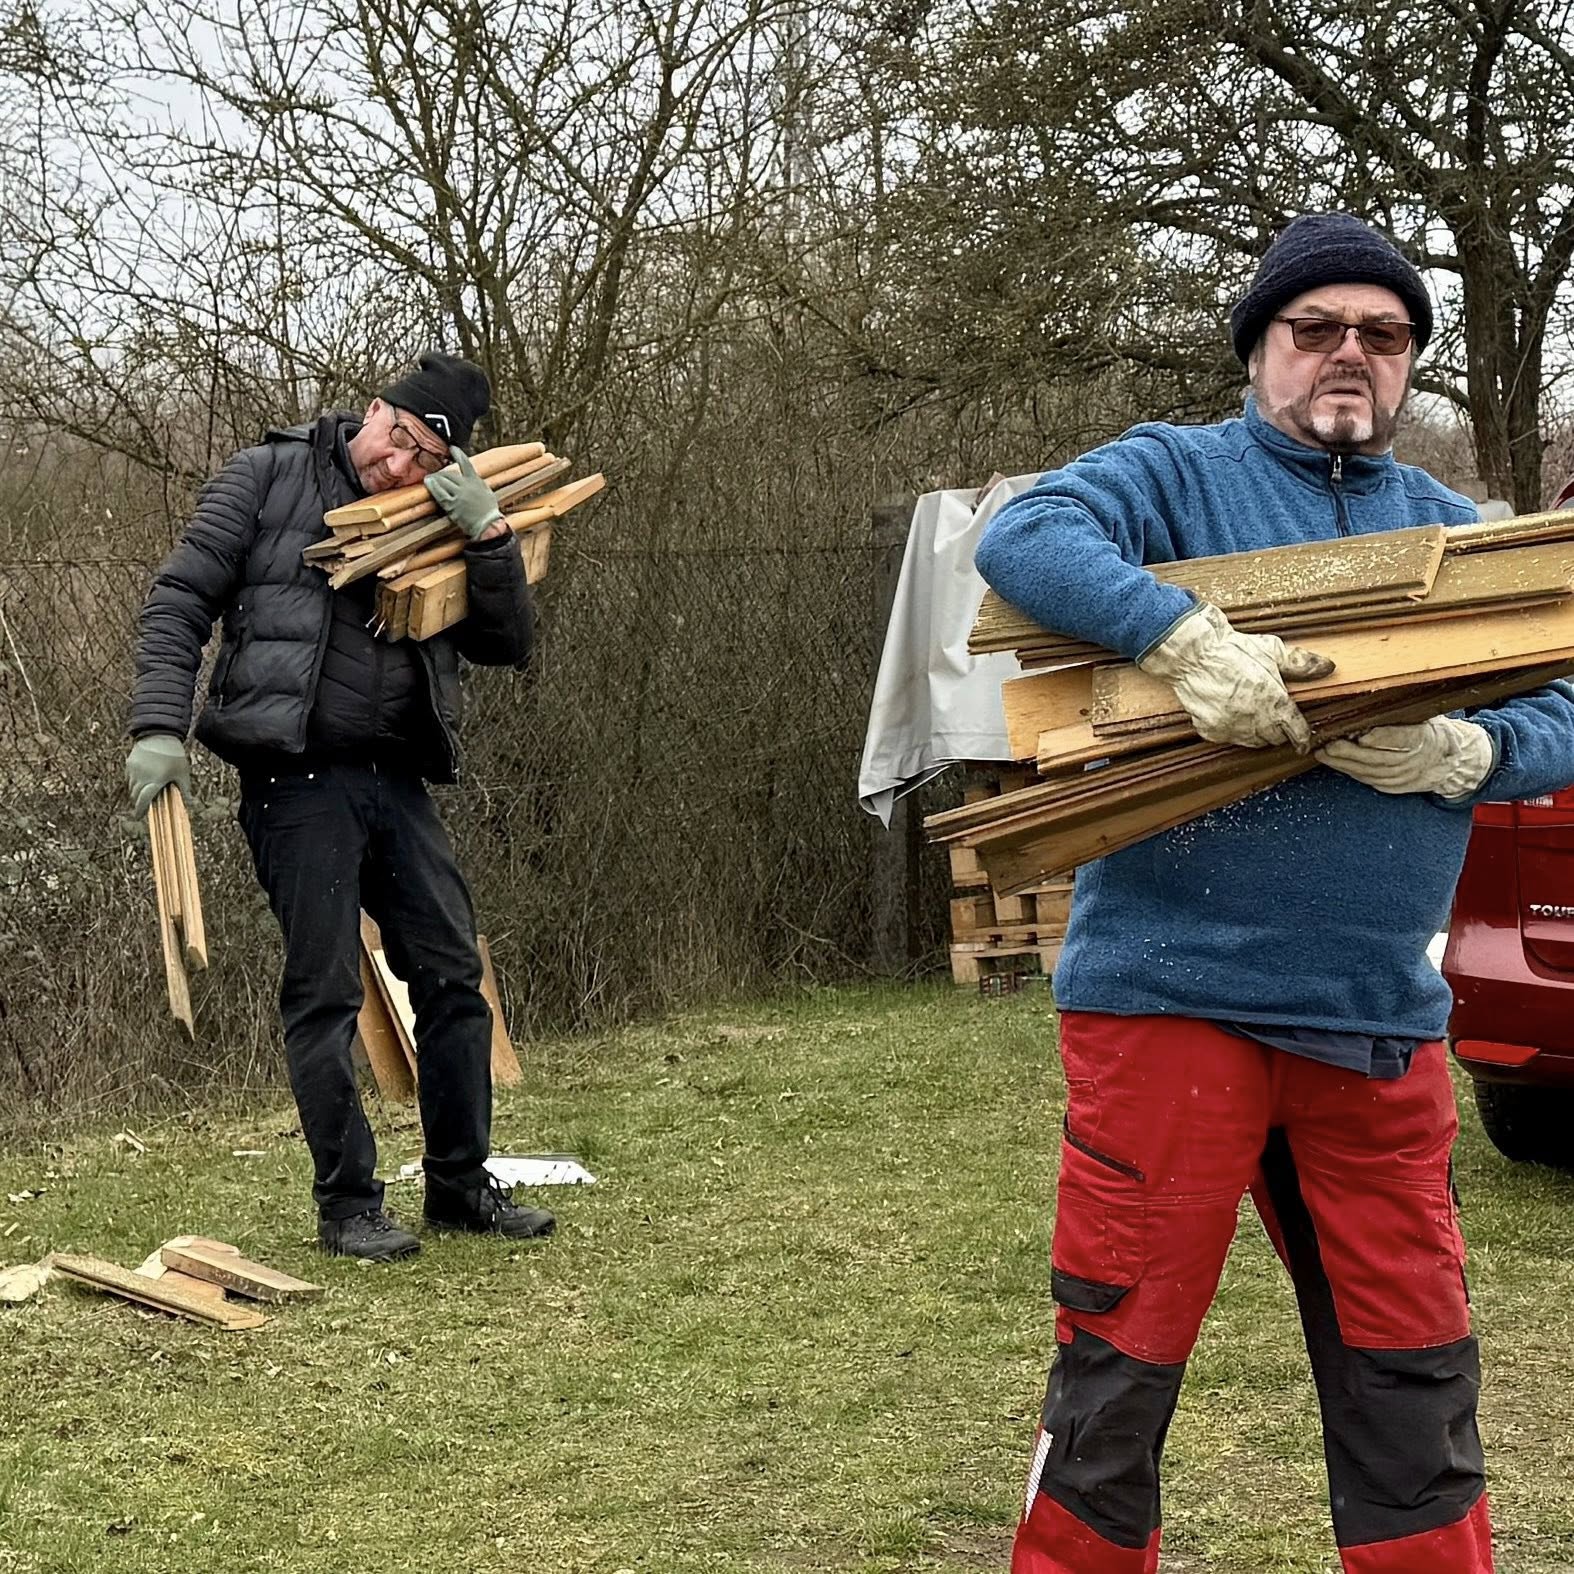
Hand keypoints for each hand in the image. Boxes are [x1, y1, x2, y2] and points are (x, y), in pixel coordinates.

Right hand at [126, 734, 190, 817]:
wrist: (160, 734)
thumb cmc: (175, 755)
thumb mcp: (182, 773)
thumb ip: (184, 790)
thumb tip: (189, 805)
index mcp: (155, 781)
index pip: (144, 800)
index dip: (140, 810)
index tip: (139, 817)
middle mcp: (141, 777)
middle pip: (136, 796)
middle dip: (139, 803)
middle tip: (144, 807)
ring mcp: (134, 770)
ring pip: (131, 787)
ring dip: (136, 793)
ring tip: (145, 793)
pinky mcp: (129, 763)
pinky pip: (130, 778)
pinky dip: (134, 782)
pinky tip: (143, 780)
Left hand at [423, 445, 502, 539]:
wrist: (488, 525)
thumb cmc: (489, 510)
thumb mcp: (486, 491)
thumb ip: (476, 482)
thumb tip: (469, 477)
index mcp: (476, 481)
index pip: (465, 463)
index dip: (458, 454)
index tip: (452, 448)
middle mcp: (466, 486)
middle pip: (450, 474)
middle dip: (442, 473)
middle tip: (437, 474)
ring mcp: (458, 495)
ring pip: (442, 482)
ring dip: (435, 478)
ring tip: (429, 478)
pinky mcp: (451, 505)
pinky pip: (439, 494)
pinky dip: (432, 488)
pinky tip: (428, 484)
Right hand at [1136, 603, 1334, 751]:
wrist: (1191, 654)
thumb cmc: (1230, 649)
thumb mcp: (1270, 650)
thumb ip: (1300, 663)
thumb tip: (1327, 667)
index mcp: (1274, 702)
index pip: (1296, 731)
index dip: (1302, 737)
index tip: (1303, 741)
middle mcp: (1254, 721)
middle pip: (1274, 739)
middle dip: (1276, 729)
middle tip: (1272, 715)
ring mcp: (1230, 728)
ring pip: (1251, 741)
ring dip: (1255, 732)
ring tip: (1251, 713)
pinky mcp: (1210, 730)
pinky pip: (1227, 737)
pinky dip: (1230, 729)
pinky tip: (1228, 712)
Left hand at [1316, 718, 1493, 799]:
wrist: (1449, 761)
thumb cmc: (1431, 731)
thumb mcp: (1425, 715)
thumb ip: (1404, 710)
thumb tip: (1379, 690)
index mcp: (1426, 738)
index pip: (1403, 739)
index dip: (1383, 739)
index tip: (1363, 736)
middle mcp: (1415, 761)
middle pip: (1379, 759)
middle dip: (1350, 753)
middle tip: (1329, 745)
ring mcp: (1404, 778)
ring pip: (1369, 773)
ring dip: (1343, 764)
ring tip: (1323, 754)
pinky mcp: (1393, 787)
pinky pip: (1368, 780)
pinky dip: (1350, 771)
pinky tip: (1335, 763)